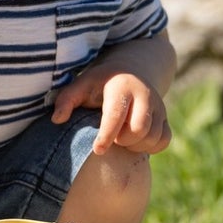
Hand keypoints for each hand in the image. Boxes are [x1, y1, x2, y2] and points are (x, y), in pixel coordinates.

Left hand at [53, 68, 171, 154]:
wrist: (131, 72)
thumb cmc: (100, 84)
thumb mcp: (82, 85)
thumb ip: (67, 99)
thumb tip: (57, 119)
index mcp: (122, 86)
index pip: (116, 115)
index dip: (106, 136)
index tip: (97, 149)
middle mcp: (145, 95)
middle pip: (139, 129)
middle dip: (123, 140)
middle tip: (112, 138)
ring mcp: (159, 106)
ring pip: (152, 137)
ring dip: (135, 145)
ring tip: (121, 138)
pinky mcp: (165, 118)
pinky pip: (164, 141)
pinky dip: (150, 146)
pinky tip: (136, 142)